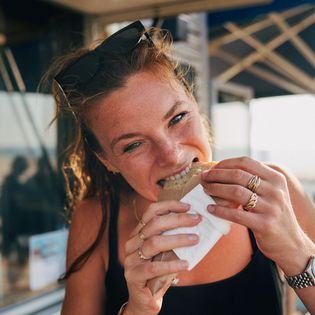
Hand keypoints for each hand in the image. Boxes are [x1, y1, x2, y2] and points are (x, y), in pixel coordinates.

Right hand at [123, 200, 199, 314]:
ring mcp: (131, 259)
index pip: (151, 212)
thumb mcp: (164, 252)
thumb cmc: (158, 272)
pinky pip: (154, 268)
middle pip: (154, 224)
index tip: (188, 206)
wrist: (144, 299)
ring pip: (154, 243)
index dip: (169, 206)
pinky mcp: (133, 275)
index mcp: (138, 233)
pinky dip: (171, 264)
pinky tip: (185, 264)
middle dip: (177, 219)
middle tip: (196, 220)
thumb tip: (194, 223)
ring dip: (177, 239)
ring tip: (195, 239)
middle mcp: (132, 243)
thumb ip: (171, 237)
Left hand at [201, 156, 311, 273]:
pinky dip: (220, 210)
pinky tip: (210, 209)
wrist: (291, 244)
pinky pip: (236, 214)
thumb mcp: (271, 193)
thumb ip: (255, 181)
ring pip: (236, 191)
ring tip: (206, 190)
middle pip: (238, 175)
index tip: (212, 167)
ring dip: (216, 189)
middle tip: (204, 178)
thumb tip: (223, 170)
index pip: (246, 162)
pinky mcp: (265, 225)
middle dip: (216, 175)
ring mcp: (271, 207)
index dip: (226, 163)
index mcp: (276, 178)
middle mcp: (275, 190)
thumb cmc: (274, 215)